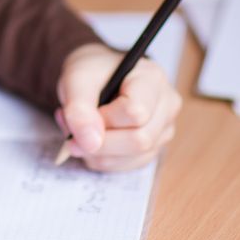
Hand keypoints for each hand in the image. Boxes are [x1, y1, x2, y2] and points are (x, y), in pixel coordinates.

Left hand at [54, 43, 181, 171]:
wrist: (97, 76)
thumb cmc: (91, 73)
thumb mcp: (76, 79)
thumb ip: (79, 109)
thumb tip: (91, 144)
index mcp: (152, 78)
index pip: (135, 112)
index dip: (104, 119)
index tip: (85, 111)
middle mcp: (167, 104)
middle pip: (140, 139)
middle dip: (100, 142)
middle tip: (72, 129)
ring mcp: (164, 128)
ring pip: (135, 157)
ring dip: (99, 153)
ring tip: (80, 132)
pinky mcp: (155, 146)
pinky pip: (130, 165)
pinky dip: (104, 159)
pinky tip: (92, 141)